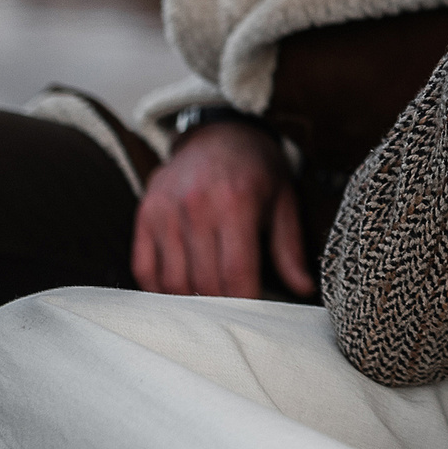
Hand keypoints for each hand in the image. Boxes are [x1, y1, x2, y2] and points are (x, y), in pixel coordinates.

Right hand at [131, 122, 311, 299]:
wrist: (219, 132)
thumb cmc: (257, 170)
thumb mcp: (283, 201)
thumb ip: (290, 248)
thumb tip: (303, 288)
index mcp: (236, 203)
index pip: (236, 273)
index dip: (245, 303)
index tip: (255, 316)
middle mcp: (197, 206)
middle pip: (204, 282)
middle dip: (220, 307)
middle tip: (234, 314)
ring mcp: (166, 210)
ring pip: (173, 281)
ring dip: (190, 302)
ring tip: (208, 306)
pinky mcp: (145, 213)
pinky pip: (144, 268)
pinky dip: (159, 289)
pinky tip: (179, 293)